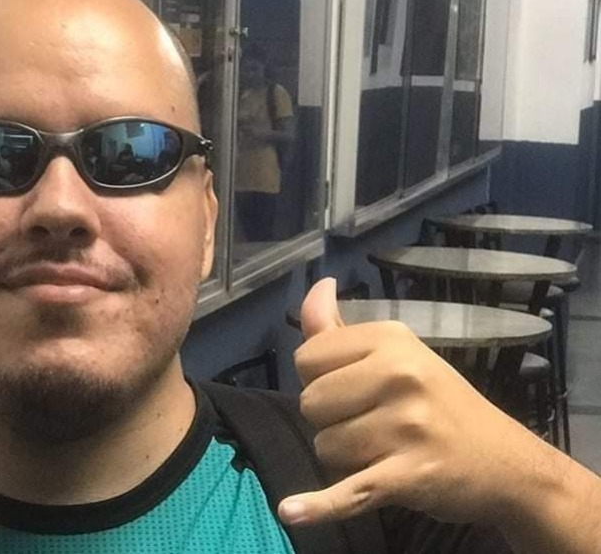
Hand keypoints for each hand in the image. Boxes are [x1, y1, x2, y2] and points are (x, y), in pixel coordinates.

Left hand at [277, 278, 539, 526]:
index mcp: (392, 339)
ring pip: (325, 446)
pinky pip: (349, 491)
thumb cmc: (440, 404)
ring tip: (384, 449)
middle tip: (373, 422)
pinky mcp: (408, 475)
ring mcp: (406, 426)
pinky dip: (320, 506)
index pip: (306, 358)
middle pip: (309, 403)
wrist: (506, 463)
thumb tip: (316, 286)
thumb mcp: (399, 354)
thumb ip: (342, 329)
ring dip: (344, 457)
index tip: (353, 388)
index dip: (319, 378)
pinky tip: (291, 510)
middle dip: (330, 419)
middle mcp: (399, 375)